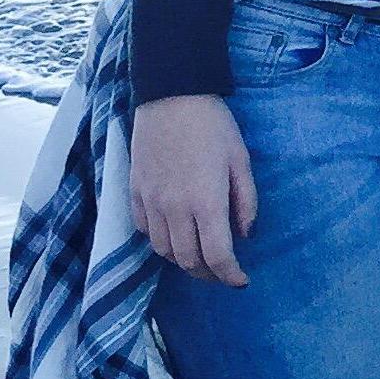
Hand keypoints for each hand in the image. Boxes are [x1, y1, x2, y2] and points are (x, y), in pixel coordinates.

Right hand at [129, 96, 258, 285]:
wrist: (172, 97)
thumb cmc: (214, 126)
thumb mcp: (241, 160)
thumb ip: (245, 201)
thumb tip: (245, 235)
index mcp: (206, 202)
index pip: (217, 255)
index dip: (230, 275)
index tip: (241, 281)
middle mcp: (175, 209)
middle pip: (188, 260)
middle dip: (208, 273)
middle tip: (222, 272)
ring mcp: (151, 203)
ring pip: (164, 251)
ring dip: (184, 261)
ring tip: (200, 257)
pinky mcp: (134, 193)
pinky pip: (145, 232)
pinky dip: (162, 242)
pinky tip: (175, 235)